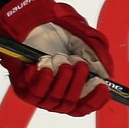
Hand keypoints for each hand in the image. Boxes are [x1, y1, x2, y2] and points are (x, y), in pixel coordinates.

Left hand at [0, 0, 112, 115]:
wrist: (32, 21)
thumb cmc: (57, 35)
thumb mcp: (81, 41)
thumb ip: (95, 56)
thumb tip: (106, 74)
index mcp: (69, 90)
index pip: (84, 106)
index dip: (95, 100)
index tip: (104, 87)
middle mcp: (54, 96)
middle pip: (69, 104)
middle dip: (77, 84)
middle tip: (81, 65)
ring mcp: (38, 93)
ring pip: (52, 99)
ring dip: (60, 80)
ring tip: (62, 60)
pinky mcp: (22, 86)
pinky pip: (33, 90)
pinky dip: (41, 80)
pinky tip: (44, 67)